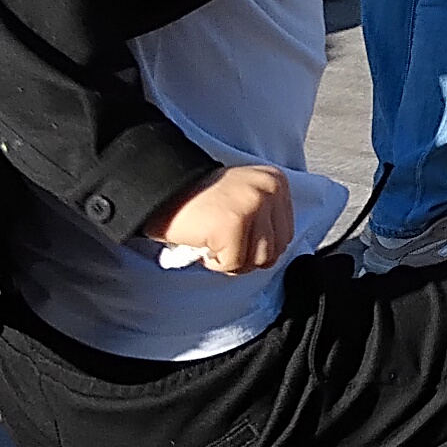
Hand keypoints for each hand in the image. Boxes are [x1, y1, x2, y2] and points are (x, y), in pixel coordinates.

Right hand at [151, 164, 298, 274]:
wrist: (161, 190)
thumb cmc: (200, 202)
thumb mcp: (244, 198)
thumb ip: (266, 219)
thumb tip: (276, 252)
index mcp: (276, 182)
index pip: (285, 236)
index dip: (256, 247)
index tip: (232, 234)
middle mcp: (269, 190)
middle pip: (275, 251)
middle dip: (245, 256)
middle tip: (220, 241)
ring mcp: (253, 205)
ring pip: (257, 261)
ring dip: (230, 260)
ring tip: (211, 240)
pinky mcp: (233, 224)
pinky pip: (232, 264)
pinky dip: (213, 262)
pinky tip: (202, 241)